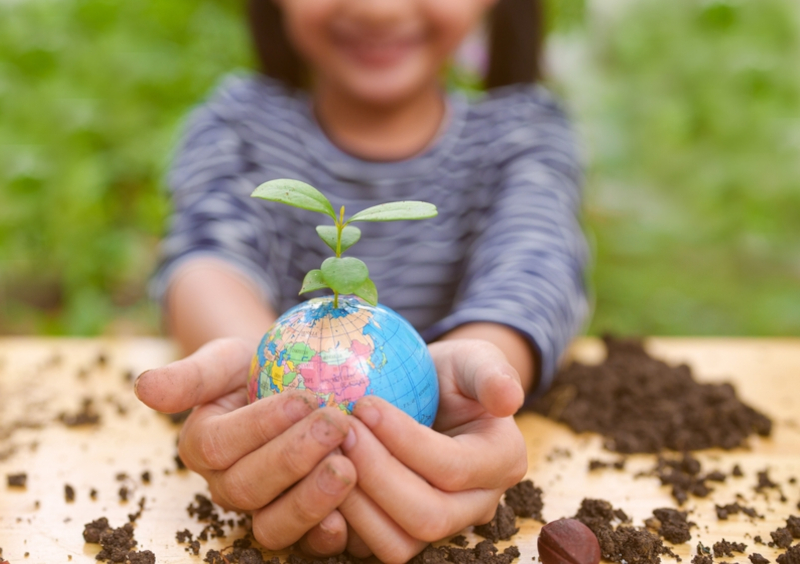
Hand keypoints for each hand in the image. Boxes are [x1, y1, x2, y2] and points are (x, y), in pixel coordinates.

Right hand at [133, 338, 356, 555]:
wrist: (297, 387)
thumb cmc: (259, 369)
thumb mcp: (227, 360)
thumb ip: (191, 375)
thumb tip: (143, 387)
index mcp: (203, 444)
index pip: (220, 444)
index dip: (261, 424)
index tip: (303, 398)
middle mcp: (227, 484)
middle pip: (248, 486)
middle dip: (294, 456)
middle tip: (336, 424)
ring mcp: (263, 509)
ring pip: (274, 523)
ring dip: (311, 499)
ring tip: (347, 467)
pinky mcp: (300, 525)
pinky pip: (308, 542)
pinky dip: (328, 533)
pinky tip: (351, 513)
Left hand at [337, 338, 527, 562]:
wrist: (432, 397)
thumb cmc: (452, 374)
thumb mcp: (474, 359)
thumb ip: (491, 372)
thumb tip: (509, 398)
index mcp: (501, 461)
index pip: (453, 467)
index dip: (405, 441)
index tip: (365, 404)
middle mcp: (477, 504)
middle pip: (428, 515)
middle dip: (376, 475)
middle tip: (341, 431)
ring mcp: (440, 526)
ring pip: (400, 543)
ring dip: (356, 503)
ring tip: (327, 454)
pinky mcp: (404, 533)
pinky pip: (372, 548)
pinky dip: (342, 522)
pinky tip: (318, 479)